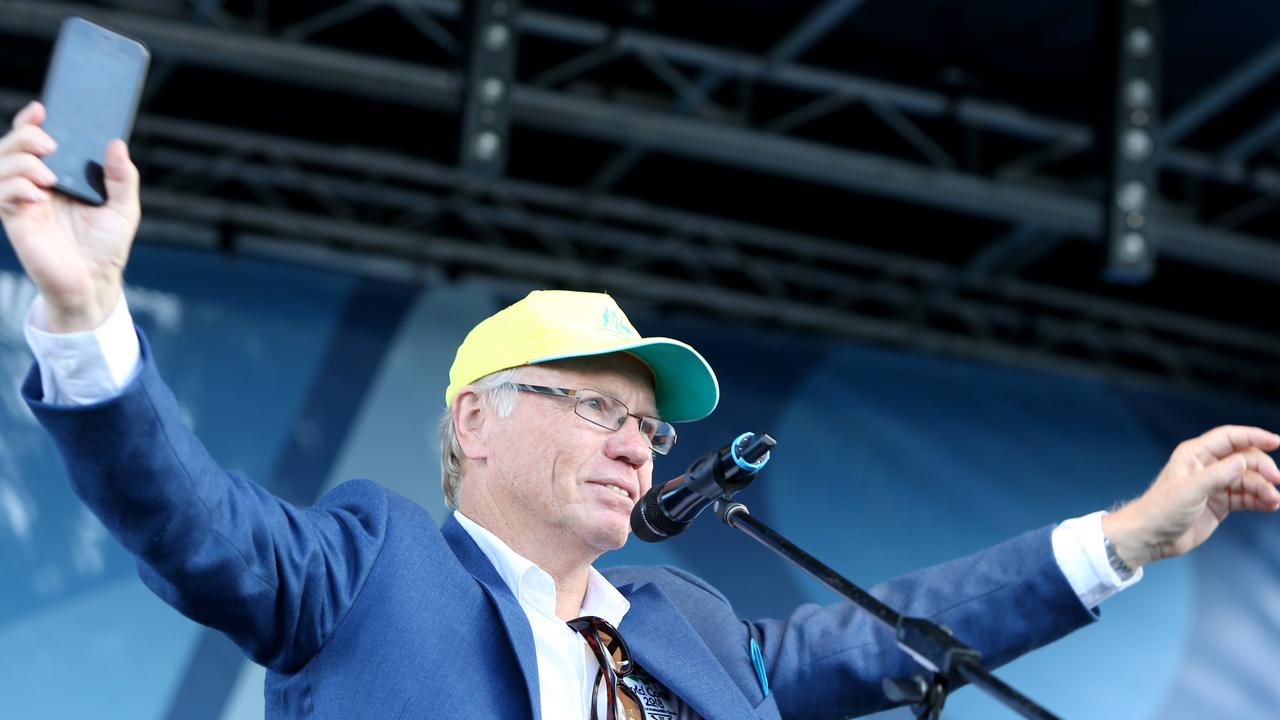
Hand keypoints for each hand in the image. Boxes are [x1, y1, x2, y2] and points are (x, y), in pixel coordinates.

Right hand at [0, 100, 140, 331]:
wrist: (96, 281)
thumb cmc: (107, 245)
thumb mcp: (123, 207)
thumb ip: (122, 176)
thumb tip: (117, 143)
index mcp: (60, 175)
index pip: (35, 140)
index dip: (32, 121)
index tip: (42, 109)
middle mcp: (37, 184)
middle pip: (11, 146)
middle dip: (25, 136)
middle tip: (49, 144)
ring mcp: (23, 201)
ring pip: (0, 165)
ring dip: (21, 162)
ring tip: (48, 177)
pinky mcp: (16, 221)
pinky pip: (1, 194)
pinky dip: (17, 188)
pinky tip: (38, 196)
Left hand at [1103, 425, 1279, 569]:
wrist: (1151, 538)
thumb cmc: (1161, 510)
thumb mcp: (1190, 491)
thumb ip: (1217, 476)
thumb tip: (1243, 460)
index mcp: (1194, 455)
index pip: (1229, 438)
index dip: (1253, 436)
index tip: (1276, 441)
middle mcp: (1206, 466)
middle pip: (1244, 459)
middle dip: (1262, 468)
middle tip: (1276, 481)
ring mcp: (1214, 485)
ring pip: (1248, 479)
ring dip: (1264, 487)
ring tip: (1273, 500)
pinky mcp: (1220, 503)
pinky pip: (1246, 497)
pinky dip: (1260, 500)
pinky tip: (1271, 505)